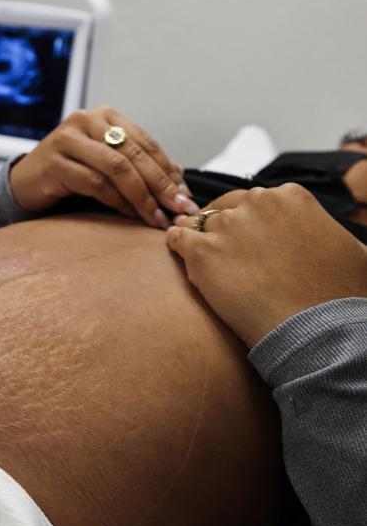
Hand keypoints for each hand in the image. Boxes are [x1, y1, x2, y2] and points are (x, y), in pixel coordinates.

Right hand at [9, 106, 197, 227]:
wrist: (26, 183)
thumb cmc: (70, 173)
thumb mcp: (105, 163)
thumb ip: (136, 165)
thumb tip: (178, 182)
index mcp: (105, 116)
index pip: (146, 143)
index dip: (169, 172)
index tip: (186, 198)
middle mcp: (87, 121)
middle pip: (134, 154)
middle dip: (161, 186)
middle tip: (178, 210)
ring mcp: (68, 140)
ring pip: (117, 168)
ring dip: (142, 197)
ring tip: (156, 219)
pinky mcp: (55, 163)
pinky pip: (95, 183)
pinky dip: (117, 201)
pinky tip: (129, 215)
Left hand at [167, 184, 366, 347]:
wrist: (317, 328)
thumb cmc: (340, 294)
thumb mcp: (353, 250)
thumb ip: (330, 235)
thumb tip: (334, 242)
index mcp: (290, 197)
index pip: (254, 201)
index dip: (247, 221)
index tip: (246, 238)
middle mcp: (256, 203)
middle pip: (224, 209)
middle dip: (222, 228)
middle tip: (222, 251)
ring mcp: (227, 226)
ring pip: (199, 224)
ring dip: (198, 238)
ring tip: (199, 257)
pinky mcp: (202, 252)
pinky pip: (177, 238)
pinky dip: (175, 243)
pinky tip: (176, 250)